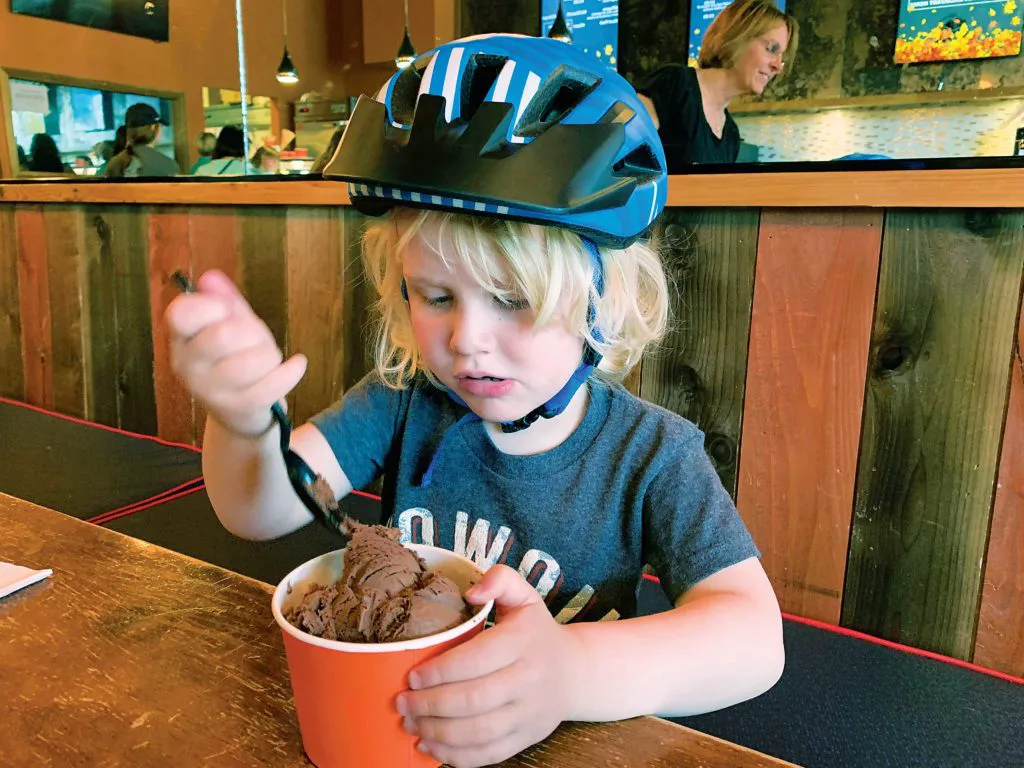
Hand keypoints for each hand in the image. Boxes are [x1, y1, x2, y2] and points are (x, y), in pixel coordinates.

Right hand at [165, 269, 306, 435]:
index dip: (211, 306)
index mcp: (182, 338)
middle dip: (251, 332)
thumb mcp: (232, 324)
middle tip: (254, 339)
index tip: (225, 310)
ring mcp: (210, 390)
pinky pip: (272, 384)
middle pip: (222, 336)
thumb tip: (211, 277)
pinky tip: (297, 364)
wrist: (240, 411)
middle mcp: (188, 365)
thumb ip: (225, 301)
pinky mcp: (238, 408)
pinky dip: (292, 370)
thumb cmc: (236, 359)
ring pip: (249, 363)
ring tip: (270, 357)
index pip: (181, 314)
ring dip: (270, 354)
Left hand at [397, 565, 582, 767]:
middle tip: (402, 702)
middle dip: (430, 704)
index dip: (440, 670)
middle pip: (473, 700)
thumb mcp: (524, 596)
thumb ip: (499, 580)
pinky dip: (456, 756)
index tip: (412, 675)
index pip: (476, 659)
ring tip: (410, 724)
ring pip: (479, 731)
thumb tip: (469, 592)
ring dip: (438, 732)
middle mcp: (529, 679)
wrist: (575, 671)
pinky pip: (489, 753)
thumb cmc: (537, 632)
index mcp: (523, 641)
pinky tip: (430, 746)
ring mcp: (529, 713)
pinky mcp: (526, 737)